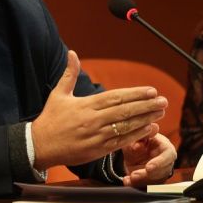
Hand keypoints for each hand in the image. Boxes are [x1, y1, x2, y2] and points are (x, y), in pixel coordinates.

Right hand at [30, 50, 168, 171]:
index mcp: (86, 105)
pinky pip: (122, 142)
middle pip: (125, 111)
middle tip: (163, 101)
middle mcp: (93, 120)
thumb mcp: (58, 94)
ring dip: (146, 119)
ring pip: (126, 126)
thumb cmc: (50, 119)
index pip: (115, 97)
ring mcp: (97, 136)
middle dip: (146, 106)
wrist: (39, 145)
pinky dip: (137, 135)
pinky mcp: (98, 150)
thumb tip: (72, 52)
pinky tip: (150, 129)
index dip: (135, 94)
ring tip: (161, 113)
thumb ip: (69, 74)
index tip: (151, 91)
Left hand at [121, 133, 175, 186]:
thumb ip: (138, 139)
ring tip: (128, 179)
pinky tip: (128, 181)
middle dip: (146, 175)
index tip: (148, 168)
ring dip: (140, 182)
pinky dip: (136, 185)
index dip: (159, 163)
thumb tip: (137, 146)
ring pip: (154, 182)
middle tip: (133, 175)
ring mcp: (161, 173)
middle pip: (161, 172)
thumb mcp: (137, 137)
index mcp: (166, 147)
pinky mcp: (154, 181)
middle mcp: (166, 162)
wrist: (136, 151)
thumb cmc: (140, 141)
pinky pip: (147, 186)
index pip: (168, 156)